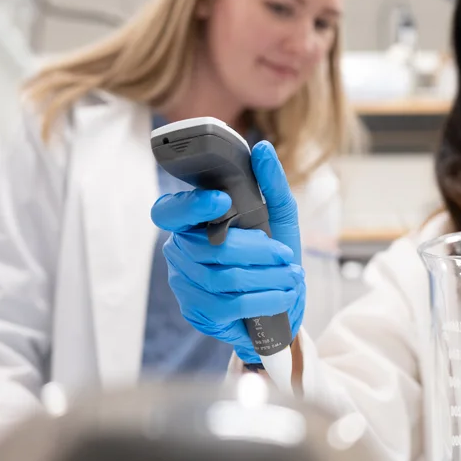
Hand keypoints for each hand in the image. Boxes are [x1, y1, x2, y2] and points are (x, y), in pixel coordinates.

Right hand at [150, 142, 305, 363]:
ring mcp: (184, 283)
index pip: (169, 211)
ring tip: (291, 276)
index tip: (222, 201)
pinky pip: (230, 303)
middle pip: (212, 248)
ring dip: (268, 277)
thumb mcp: (279, 218)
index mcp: (192, 221)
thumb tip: (264, 149)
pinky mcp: (197, 311)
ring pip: (224, 277)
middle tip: (285, 254)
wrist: (280, 307)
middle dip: (259, 251)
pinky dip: (265, 298)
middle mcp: (180, 250)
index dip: (191, 206)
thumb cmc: (273, 257)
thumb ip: (272, 184)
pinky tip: (284, 295)